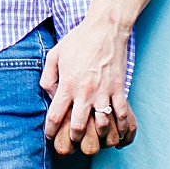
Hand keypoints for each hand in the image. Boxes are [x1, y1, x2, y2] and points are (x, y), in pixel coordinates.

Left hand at [42, 15, 135, 155]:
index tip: (50, 135)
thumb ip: (47, 77)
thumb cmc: (78, 40)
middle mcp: (85, 92)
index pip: (55, 115)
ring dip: (96, 135)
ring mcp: (104, 92)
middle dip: (73, 137)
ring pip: (100, 125)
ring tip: (93, 138)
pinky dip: (120, 127)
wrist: (105, 29)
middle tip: (71, 139)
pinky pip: (121, 114)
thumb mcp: (54, 55)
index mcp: (67, 84)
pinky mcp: (118, 89)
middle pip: (77, 126)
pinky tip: (118, 133)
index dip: (50, 130)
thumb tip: (49, 95)